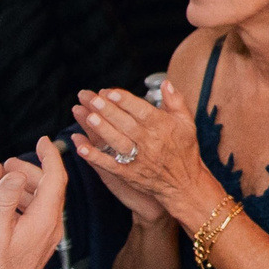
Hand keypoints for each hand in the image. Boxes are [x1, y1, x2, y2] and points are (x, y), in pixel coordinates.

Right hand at [0, 138, 67, 268]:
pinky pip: (37, 215)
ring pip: (43, 202)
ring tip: (5, 180)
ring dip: (26, 187)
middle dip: (32, 170)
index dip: (51, 156)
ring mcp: (45, 239)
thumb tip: (14, 174)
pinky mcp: (36, 247)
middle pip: (50, 188)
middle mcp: (51, 228)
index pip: (56, 178)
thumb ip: (3, 200)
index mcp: (44, 220)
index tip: (43, 141)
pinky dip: (24, 203)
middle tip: (10, 163)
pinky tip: (5, 204)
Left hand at [71, 83, 208, 224]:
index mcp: (164, 128)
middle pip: (126, 124)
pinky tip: (80, 146)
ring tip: (88, 117)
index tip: (111, 92)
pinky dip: (94, 156)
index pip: (142, 111)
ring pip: (117, 142)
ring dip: (102, 130)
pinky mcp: (129, 174)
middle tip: (93, 99)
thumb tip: (165, 84)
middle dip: (109, 111)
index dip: (126, 101)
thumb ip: (175, 102)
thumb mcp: (187, 123)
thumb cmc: (185, 151)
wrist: (184, 185)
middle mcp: (151, 143)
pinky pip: (109, 165)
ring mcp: (139, 159)